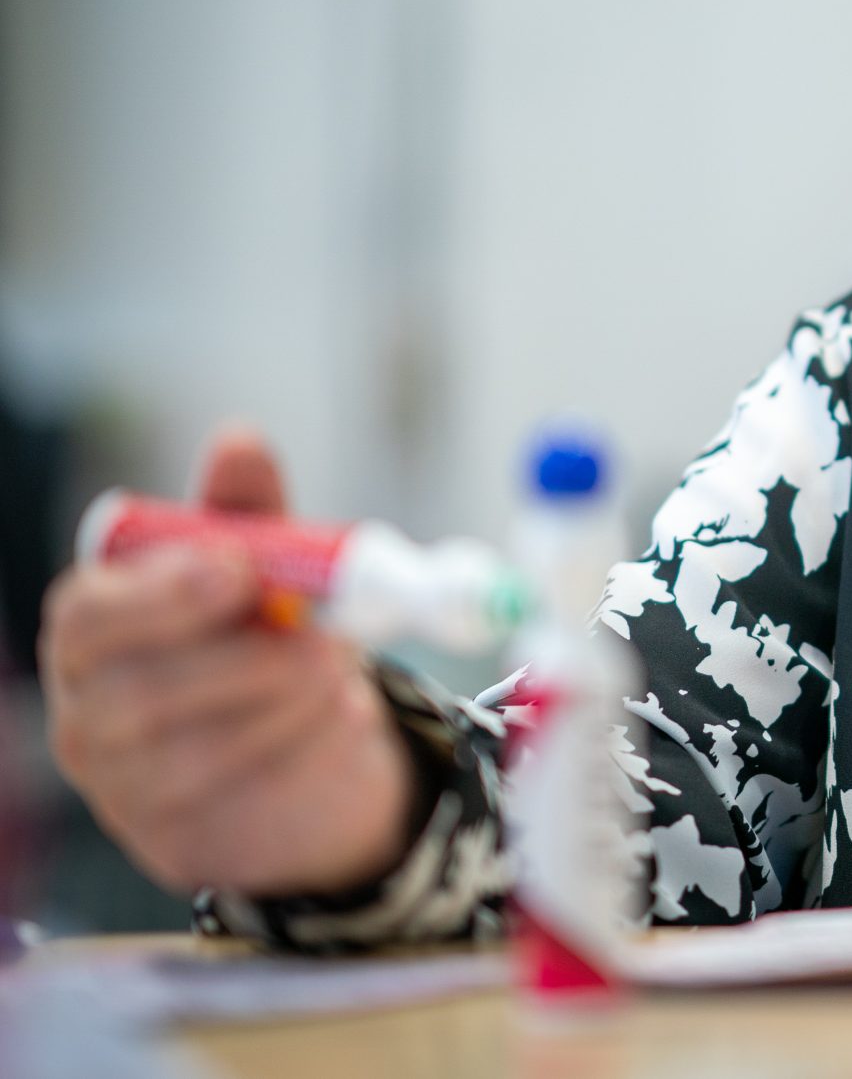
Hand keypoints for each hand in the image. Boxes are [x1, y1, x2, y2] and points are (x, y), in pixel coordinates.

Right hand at [39, 427, 421, 896]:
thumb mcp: (269, 567)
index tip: (240, 567)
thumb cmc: (269, 638)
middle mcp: (87, 710)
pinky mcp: (172, 840)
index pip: (88, 612)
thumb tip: (238, 440)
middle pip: (133, 692)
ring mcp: (121, 785)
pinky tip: (329, 725)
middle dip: (241, 659)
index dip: (162, 590)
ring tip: (335, 674)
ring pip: (188, 753)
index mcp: (95, 629)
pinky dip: (293, 756)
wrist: (312, 742)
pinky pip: (230, 803)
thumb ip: (248, 512)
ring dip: (280, 706)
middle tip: (323, 635)